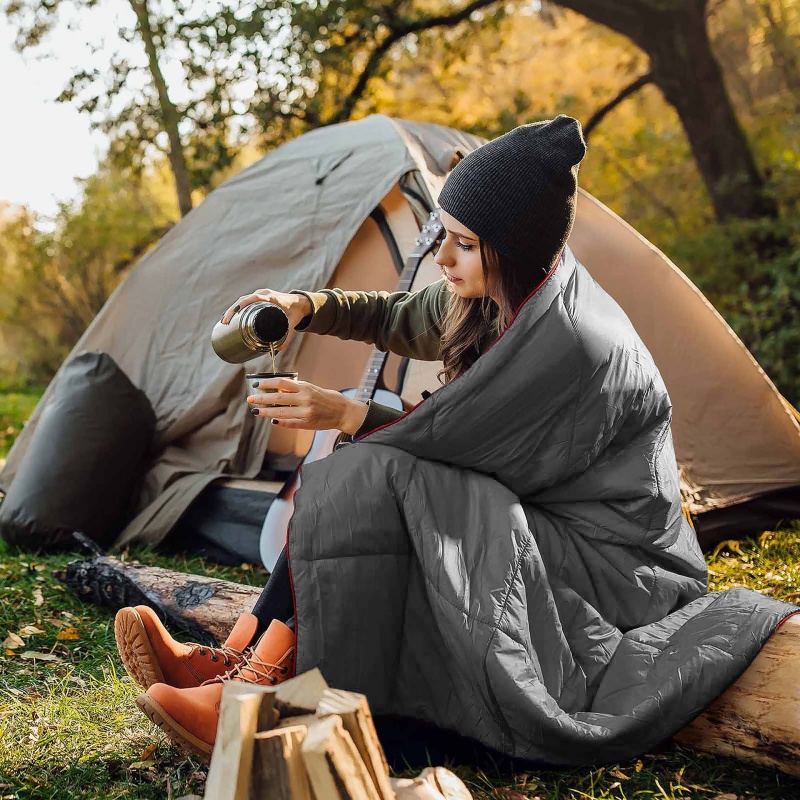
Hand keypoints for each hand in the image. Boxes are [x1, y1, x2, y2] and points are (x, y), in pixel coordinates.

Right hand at [221, 288, 311, 350]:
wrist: (300, 302)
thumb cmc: (296, 312)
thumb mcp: (292, 324)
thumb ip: (288, 337)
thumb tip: (279, 351)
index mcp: (271, 297)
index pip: (252, 299)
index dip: (241, 305)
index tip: (233, 313)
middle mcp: (263, 294)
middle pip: (243, 300)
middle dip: (232, 310)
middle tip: (225, 322)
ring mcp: (260, 295)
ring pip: (242, 300)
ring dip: (232, 309)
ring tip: (224, 321)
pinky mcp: (258, 298)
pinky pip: (245, 301)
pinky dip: (236, 307)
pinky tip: (229, 315)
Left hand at [248, 377, 368, 432]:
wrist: (344, 412)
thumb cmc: (328, 398)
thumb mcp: (312, 388)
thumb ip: (296, 389)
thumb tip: (278, 390)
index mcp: (305, 387)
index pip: (281, 383)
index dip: (267, 383)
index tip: (256, 384)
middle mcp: (305, 399)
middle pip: (278, 398)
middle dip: (262, 398)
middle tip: (250, 399)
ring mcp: (306, 412)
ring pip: (281, 412)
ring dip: (266, 412)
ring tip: (256, 411)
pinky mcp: (307, 423)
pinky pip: (290, 423)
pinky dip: (280, 422)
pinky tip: (272, 421)